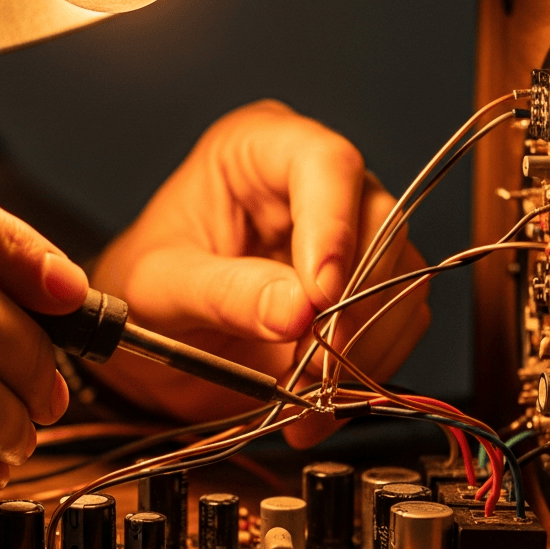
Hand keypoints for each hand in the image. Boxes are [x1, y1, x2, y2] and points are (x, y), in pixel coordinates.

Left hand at [88, 101, 429, 446]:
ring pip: (402, 275)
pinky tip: (320, 399)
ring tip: (305, 391)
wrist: (156, 336)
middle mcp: (315, 183)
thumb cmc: (147, 287)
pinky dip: (368, 368)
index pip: (325, 162)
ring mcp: (350, 233)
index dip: (332, 227)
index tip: (319, 296)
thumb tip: (296, 311)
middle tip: (314, 363)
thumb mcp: (163, 287)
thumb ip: (225, 294)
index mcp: (258, 149)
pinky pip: (401, 321)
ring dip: (362, 345)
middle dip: (351, 301)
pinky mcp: (369, 285)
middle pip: (379, 219)